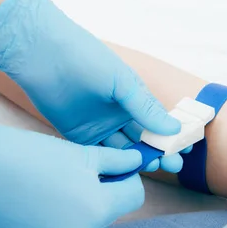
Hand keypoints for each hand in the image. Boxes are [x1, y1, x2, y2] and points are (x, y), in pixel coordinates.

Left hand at [0, 0, 186, 171]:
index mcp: (131, 97)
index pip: (156, 122)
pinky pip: (99, 153)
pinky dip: (112, 163)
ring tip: (153, 168)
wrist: (43, 55)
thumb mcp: (122, 83)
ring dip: (137, 159)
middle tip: (172, 167)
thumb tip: (175, 129)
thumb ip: (145, 108)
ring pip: (123, 149)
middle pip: (142, 139)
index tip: (183, 153)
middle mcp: (117, 113)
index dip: (170, 138)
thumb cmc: (86, 59)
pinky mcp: (78, 135)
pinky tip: (125, 171)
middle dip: (158, 152)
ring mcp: (98, 125)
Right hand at [0, 122, 144, 227]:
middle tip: (78, 177)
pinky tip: (53, 212)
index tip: (111, 169)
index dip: (127, 178)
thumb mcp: (81, 153)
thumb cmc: (33, 155)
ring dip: (87, 215)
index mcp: (100, 206)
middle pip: (112, 214)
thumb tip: (139, 163)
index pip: (135, 196)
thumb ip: (116, 162)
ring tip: (61, 192)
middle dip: (104, 196)